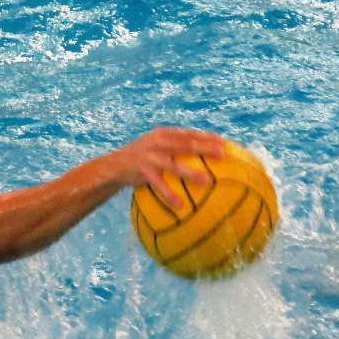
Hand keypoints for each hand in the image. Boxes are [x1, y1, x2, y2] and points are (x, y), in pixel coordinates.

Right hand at [110, 126, 225, 208]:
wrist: (114, 164)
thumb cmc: (143, 156)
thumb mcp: (156, 145)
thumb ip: (174, 146)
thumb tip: (202, 155)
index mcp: (163, 134)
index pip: (188, 133)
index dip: (206, 136)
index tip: (224, 141)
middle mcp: (157, 142)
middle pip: (185, 144)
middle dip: (205, 148)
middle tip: (223, 155)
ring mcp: (150, 156)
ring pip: (173, 165)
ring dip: (190, 173)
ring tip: (206, 181)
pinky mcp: (143, 171)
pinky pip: (159, 184)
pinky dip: (169, 194)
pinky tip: (180, 204)